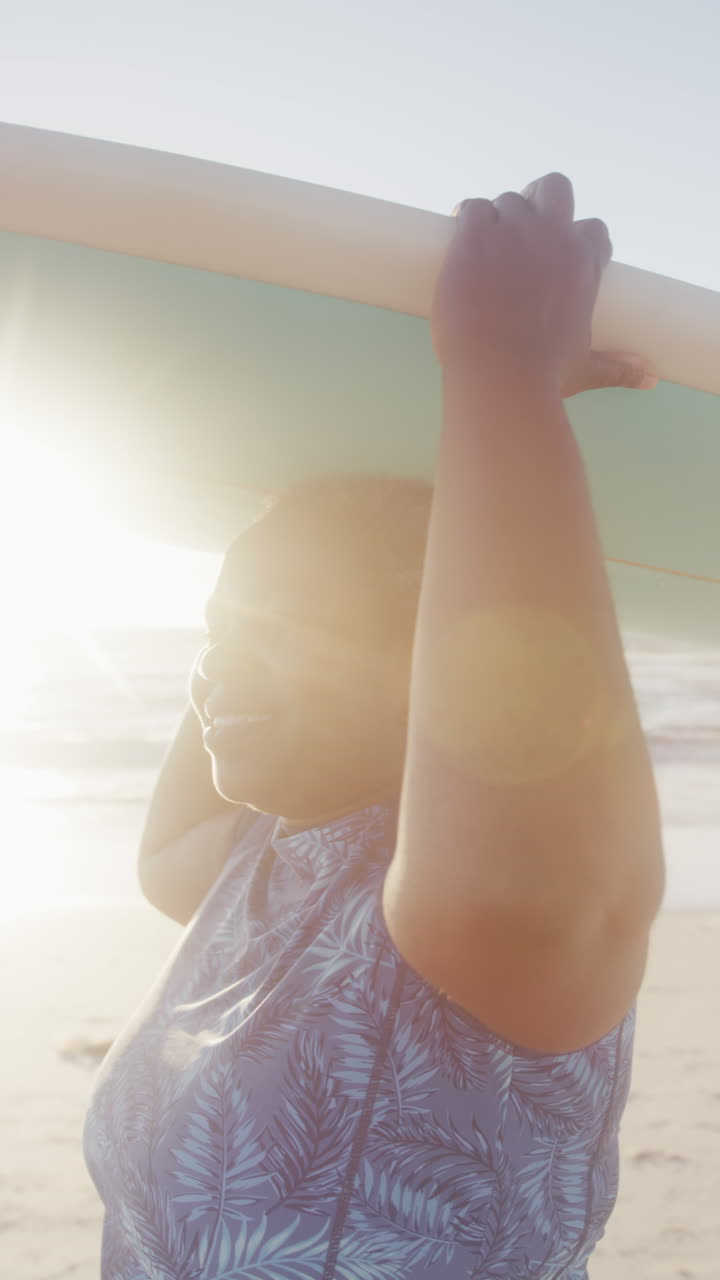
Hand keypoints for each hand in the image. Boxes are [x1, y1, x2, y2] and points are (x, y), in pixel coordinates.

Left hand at [432, 172, 655, 396]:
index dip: (576, 238)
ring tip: (483, 246)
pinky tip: (460, 237)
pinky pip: (472, 207)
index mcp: (584, 263)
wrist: (499, 374)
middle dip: (539, 200)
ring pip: (507, 199)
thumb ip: (617, 368)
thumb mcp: (585, 367)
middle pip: (554, 187)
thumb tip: (650, 379)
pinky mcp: (476, 235)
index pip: (593, 230)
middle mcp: (553, 236)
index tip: (559, 255)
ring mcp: (514, 231)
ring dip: (496, 217)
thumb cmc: (544, 374)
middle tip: (519, 229)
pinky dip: (465, 218)